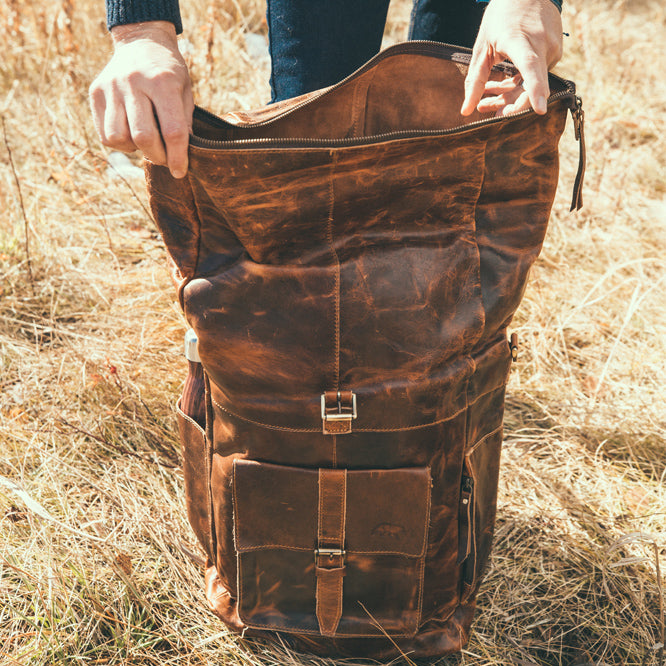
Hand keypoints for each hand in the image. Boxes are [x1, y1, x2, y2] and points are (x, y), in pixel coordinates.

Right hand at [89, 21, 193, 177]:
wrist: (141, 41)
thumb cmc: (169, 72)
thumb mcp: (185, 91)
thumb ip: (184, 122)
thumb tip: (181, 158)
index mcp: (162, 81)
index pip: (173, 131)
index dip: (177, 157)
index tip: (180, 171)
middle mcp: (134, 82)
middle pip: (143, 137)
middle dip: (157, 156)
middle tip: (165, 158)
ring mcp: (111, 86)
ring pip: (118, 138)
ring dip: (135, 149)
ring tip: (146, 142)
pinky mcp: (96, 92)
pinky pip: (105, 134)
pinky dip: (120, 143)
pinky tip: (130, 133)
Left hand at [461, 0, 562, 116]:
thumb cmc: (500, 18)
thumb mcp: (482, 47)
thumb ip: (475, 80)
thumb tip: (466, 111)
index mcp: (519, 40)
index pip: (530, 67)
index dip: (535, 89)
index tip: (540, 109)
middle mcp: (541, 43)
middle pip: (533, 85)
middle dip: (513, 106)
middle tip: (493, 115)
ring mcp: (553, 46)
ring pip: (533, 83)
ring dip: (511, 93)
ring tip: (490, 93)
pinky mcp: (556, 51)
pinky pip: (538, 74)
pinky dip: (520, 82)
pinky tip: (505, 79)